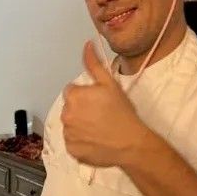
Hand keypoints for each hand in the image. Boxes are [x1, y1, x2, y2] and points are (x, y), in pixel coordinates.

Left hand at [60, 41, 148, 167]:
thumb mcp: (110, 84)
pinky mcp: (72, 150)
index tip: (98, 101)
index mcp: (73, 97)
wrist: (130, 143)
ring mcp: (68, 134)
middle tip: (100, 114)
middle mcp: (66, 115)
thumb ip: (94, 64)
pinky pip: (73, 142)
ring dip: (80, 124)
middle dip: (81, 109)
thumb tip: (87, 45)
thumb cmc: (122, 113)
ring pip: (71, 125)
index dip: (85, 94)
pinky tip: (96, 140)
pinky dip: (81, 141)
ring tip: (99, 128)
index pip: (72, 91)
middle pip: (70, 107)